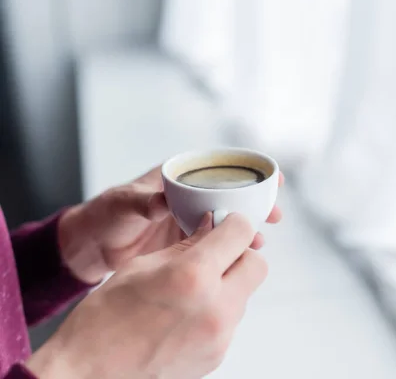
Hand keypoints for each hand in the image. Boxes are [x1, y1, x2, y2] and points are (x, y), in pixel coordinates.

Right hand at [27, 214, 266, 377]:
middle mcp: (215, 308)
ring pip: (245, 294)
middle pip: (257, 265)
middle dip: (241, 254)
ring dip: (228, 283)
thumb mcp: (143, 265)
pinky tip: (186, 314)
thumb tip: (214, 226)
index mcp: (193, 276)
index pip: (241, 234)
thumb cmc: (105, 317)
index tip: (226, 224)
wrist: (90, 372)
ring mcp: (219, 337)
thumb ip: (187, 244)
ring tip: (192, 288)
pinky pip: (231, 320)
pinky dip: (217, 309)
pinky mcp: (218, 356)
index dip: (234, 223)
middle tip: (215, 254)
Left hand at [59, 167, 283, 282]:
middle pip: (232, 194)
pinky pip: (215, 241)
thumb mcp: (123, 204)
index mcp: (179, 176)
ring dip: (246, 228)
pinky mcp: (188, 241)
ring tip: (261, 241)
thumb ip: (143, 202)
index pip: (221, 167)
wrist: (92, 246)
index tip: (274, 177)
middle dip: (256, 203)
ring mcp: (191, 218)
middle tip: (276, 214)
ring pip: (227, 219)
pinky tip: (242, 255)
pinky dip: (230, 246)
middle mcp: (190, 195)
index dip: (250, 170)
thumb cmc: (105, 215)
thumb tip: (162, 201)